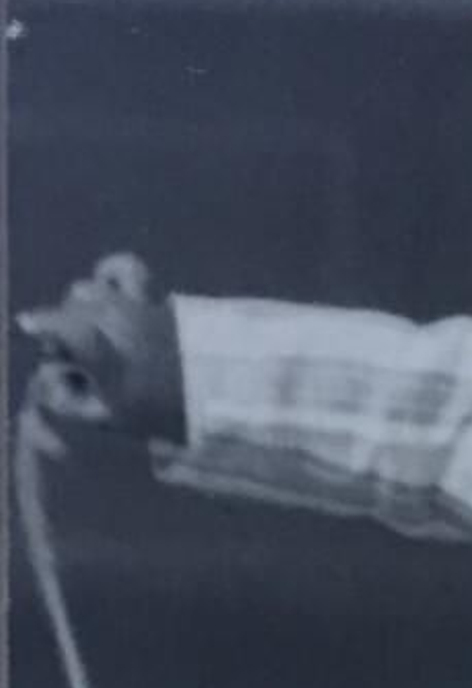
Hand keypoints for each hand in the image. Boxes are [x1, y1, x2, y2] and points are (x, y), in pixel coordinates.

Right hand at [17, 254, 183, 445]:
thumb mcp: (115, 418)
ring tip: (90, 327)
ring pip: (89, 289)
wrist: (228, 395)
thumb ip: (73, 401)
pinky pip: (124, 269)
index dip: (40, 323)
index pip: (63, 326)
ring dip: (81, 306)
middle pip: (71, 307)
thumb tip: (49, 380)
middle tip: (71, 353)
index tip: (27, 326)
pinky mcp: (157, 297)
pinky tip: (108, 287)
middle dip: (62, 327)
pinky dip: (109, 274)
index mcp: (107, 354)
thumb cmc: (169, 414)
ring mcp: (138, 303)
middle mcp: (117, 319)